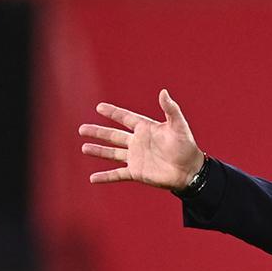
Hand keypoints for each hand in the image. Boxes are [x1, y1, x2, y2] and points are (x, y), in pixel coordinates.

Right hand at [80, 89, 203, 189]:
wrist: (190, 171)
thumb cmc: (186, 147)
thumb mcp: (179, 126)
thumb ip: (170, 109)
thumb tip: (163, 91)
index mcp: (146, 129)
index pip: (125, 118)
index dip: (113, 112)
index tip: (99, 107)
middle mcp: (138, 142)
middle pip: (113, 135)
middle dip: (98, 132)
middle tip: (82, 129)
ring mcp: (136, 157)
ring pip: (112, 153)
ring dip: (98, 150)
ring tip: (84, 148)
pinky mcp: (136, 172)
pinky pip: (117, 174)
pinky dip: (105, 176)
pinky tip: (92, 178)